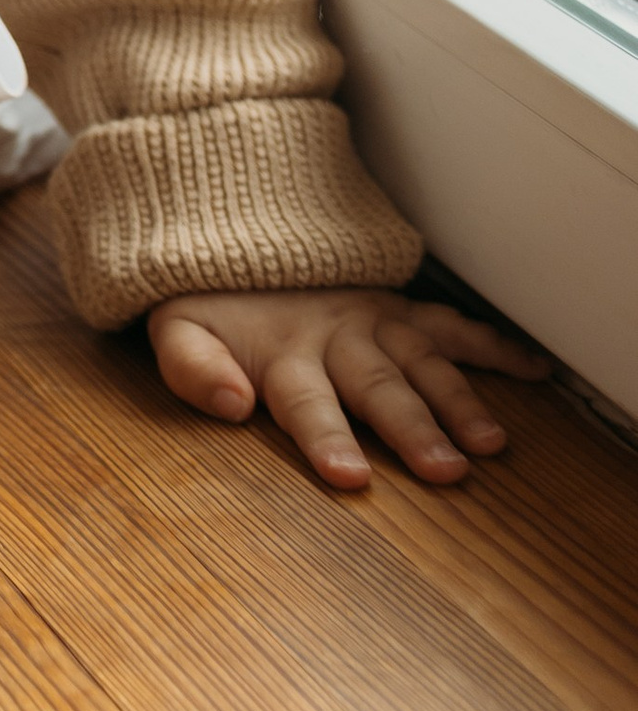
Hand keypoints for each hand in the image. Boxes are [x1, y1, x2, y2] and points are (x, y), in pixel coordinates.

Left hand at [149, 285, 546, 488]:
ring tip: (489, 443)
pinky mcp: (399, 309)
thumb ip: (191, 366)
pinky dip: (494, 346)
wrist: (234, 232)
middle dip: (411, 430)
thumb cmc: (210, 301)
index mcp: (283, 353)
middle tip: (444, 472)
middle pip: (378, 389)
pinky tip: (534, 371)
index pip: (305, 404)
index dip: (326, 439)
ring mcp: (374, 321)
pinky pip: (451, 326)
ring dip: (458, 400)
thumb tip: (227, 402)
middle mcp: (337, 338)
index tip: (350, 478)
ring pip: (423, 362)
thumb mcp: (176, 328)